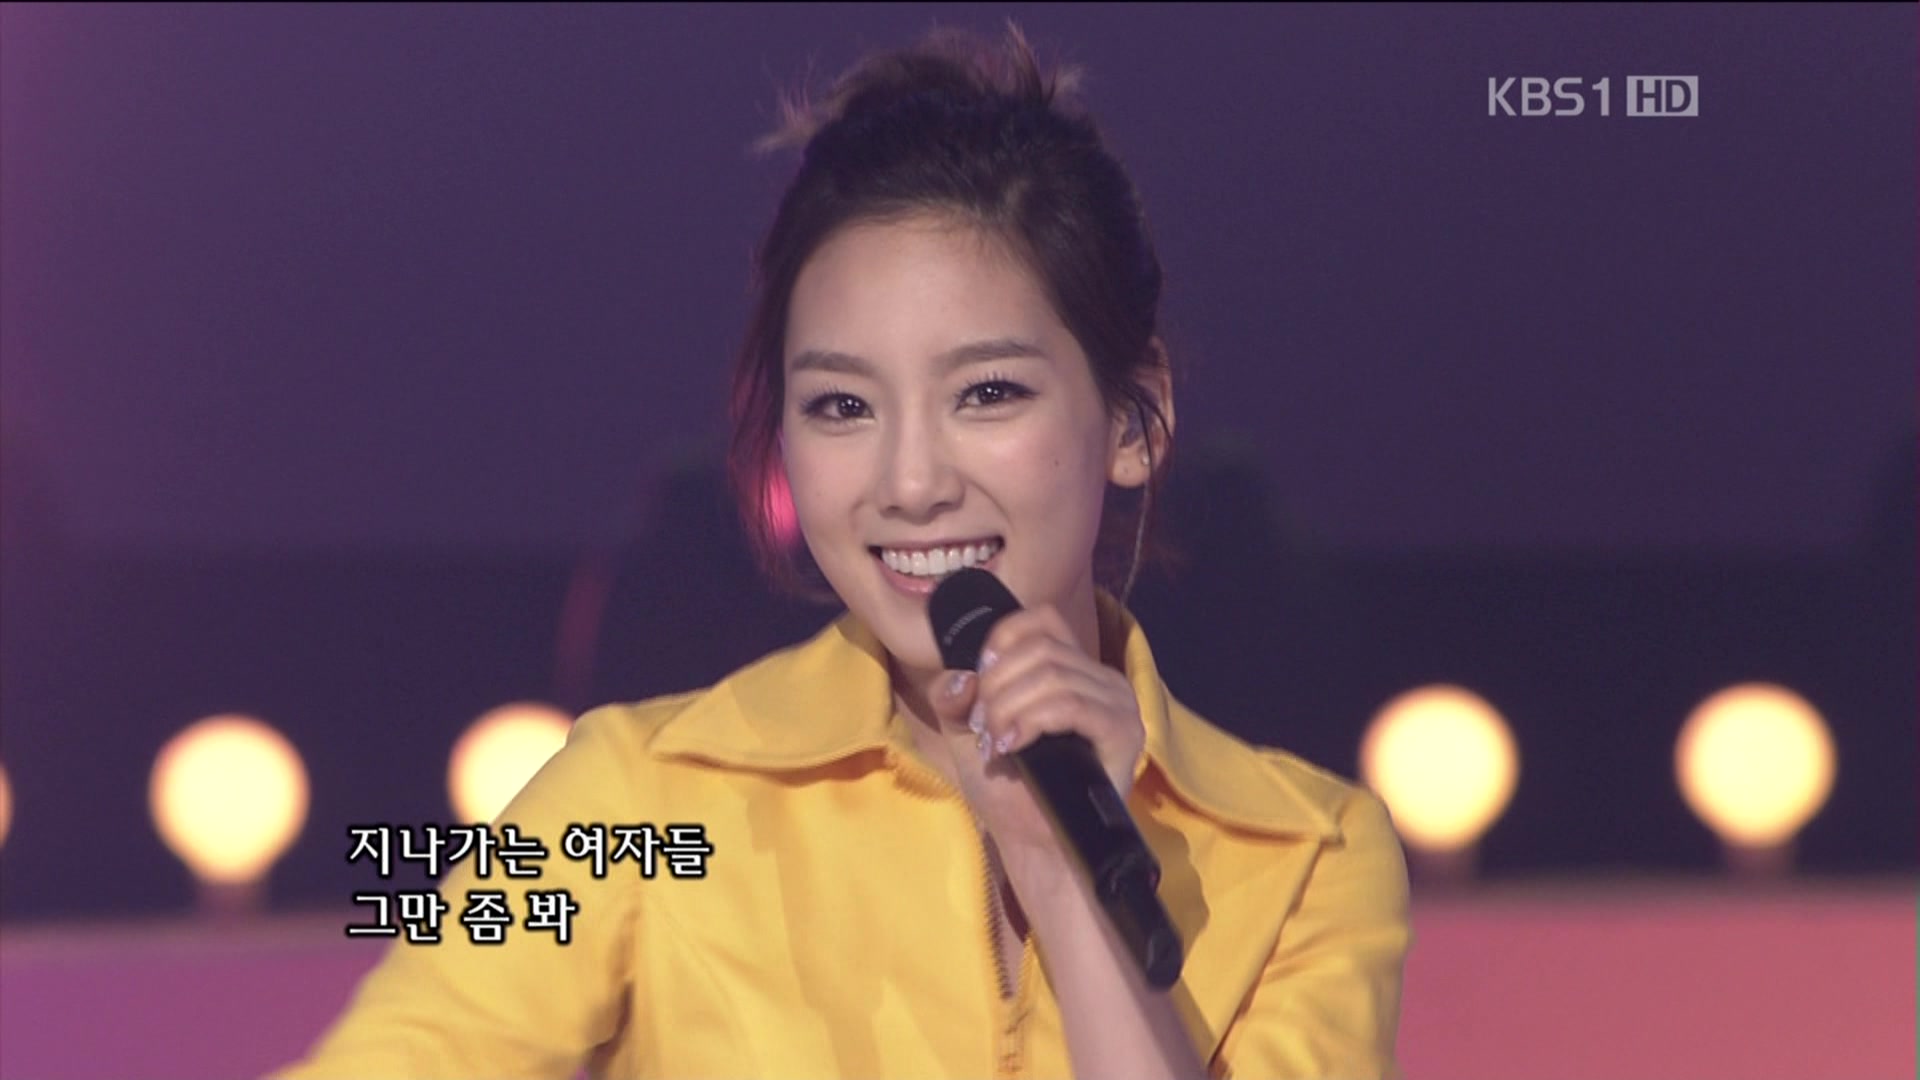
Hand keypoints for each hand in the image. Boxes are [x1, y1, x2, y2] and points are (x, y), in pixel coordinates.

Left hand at [927, 606, 1145, 877]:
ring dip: (1008, 708)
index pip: (1039, 620)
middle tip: (984, 729)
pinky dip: (1032, 720)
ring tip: (997, 744)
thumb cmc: (1008, 789)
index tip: (980, 686)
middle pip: (1039, 648)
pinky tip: (1014, 746)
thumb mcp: (966, 733)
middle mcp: (1100, 678)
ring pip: (1052, 675)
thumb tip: (962, 676)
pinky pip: (1071, 704)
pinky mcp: (1123, 731)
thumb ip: (953, 698)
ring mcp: (1117, 702)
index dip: (1000, 642)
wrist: (1035, 844)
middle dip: (996, 687)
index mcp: (1070, 668)